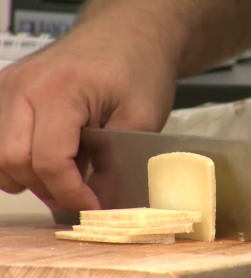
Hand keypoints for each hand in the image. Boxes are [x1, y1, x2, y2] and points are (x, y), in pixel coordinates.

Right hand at [0, 26, 175, 212]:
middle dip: (48, 188)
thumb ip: (116, 162)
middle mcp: (23, 86)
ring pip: (1, 154)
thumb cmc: (139, 65)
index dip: (70, 193)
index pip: (48, 161)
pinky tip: (54, 157)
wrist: (129, 32)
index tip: (92, 206)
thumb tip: (99, 199)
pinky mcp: (11, 89)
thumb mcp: (142, 118)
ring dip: (31, 176)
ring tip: (69, 177)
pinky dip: (23, 157)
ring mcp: (11, 85)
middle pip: (14, 161)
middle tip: (81, 197)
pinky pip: (2, 137)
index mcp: (58, 91)